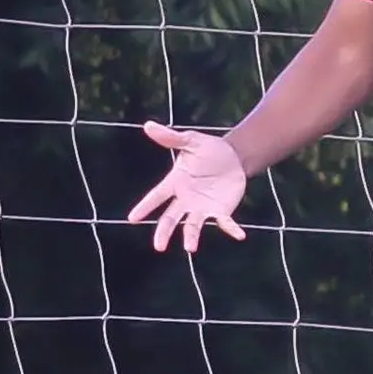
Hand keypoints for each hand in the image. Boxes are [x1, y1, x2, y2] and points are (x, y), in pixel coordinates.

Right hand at [126, 120, 248, 252]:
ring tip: (190, 248)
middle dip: (164, 232)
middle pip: (170, 218)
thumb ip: (171, 138)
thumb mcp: (191, 141)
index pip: (156, 196)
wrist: (233, 156)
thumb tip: (148, 125)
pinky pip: (225, 223)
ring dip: (191, 237)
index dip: (145, 207)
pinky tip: (240, 235)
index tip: (132, 218)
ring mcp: (202, 207)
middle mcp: (185, 199)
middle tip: (158, 247)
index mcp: (175, 183)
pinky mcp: (220, 211)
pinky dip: (231, 229)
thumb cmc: (208, 149)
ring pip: (192, 226)